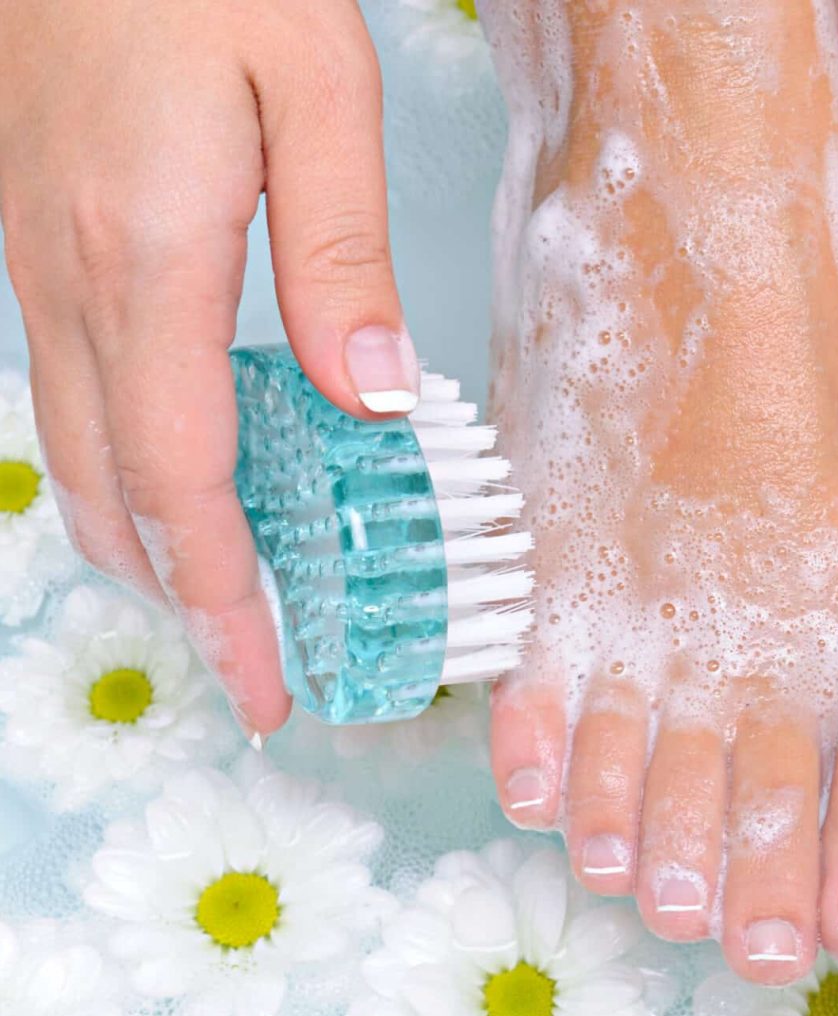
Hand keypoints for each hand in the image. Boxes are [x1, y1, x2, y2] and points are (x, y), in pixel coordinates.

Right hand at [0, 0, 415, 737]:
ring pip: (78, 453)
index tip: (268, 680)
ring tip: (224, 600)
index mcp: (148, 255)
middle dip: (186, 600)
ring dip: (148, 544)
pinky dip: (128, 471)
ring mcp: (40, 262)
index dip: (226, 596)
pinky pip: (76, 392)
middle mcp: (72, 278)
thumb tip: (375, 403)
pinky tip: (186, 482)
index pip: (184, 480)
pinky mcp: (43, 239)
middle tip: (254, 673)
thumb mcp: (317, 90)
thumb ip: (343, 255)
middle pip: (114, 493)